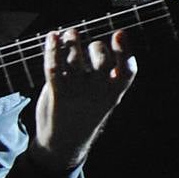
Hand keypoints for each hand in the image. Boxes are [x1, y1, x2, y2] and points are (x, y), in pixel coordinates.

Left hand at [30, 27, 137, 172]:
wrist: (64, 144)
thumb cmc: (87, 114)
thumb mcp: (106, 99)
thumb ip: (107, 75)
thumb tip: (98, 41)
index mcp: (113, 94)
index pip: (127, 72)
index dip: (125, 51)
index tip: (120, 33)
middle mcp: (97, 93)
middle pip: (102, 62)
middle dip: (97, 47)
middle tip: (91, 45)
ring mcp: (76, 93)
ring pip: (75, 60)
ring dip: (72, 41)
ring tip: (71, 33)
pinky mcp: (57, 93)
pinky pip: (54, 67)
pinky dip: (52, 49)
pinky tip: (52, 36)